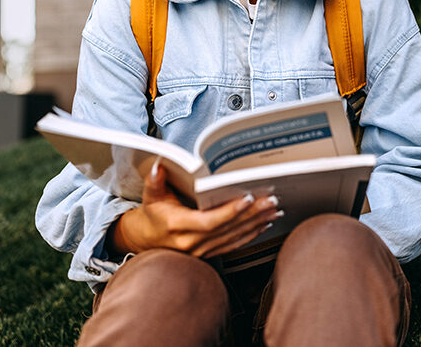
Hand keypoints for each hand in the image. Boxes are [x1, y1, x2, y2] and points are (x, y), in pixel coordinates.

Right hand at [109, 162, 281, 257]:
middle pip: (227, 229)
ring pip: (234, 237)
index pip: (208, 221)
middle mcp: (191, 242)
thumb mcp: (150, 196)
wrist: (146, 241)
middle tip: (271, 200)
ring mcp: (201, 251)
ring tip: (274, 210)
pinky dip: (251, 234)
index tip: (247, 199)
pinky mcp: (209, 254)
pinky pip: (233, 245)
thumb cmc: (152, 214)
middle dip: (251, 214)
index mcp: (177, 226)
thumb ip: (154, 181)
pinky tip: (265, 224)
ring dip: (256, 223)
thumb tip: (158, 166)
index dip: (228, 212)